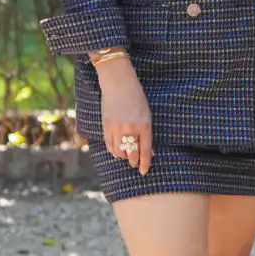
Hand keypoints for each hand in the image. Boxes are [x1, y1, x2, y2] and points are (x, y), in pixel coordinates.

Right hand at [97, 57, 153, 175]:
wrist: (118, 84)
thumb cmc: (136, 97)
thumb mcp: (147, 114)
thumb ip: (146, 132)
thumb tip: (148, 151)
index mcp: (144, 125)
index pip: (145, 150)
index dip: (145, 163)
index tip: (143, 171)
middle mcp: (130, 129)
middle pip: (132, 154)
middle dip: (134, 161)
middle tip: (135, 164)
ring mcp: (117, 129)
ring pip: (119, 152)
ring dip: (124, 156)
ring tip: (127, 156)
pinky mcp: (106, 127)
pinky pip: (109, 145)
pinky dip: (114, 151)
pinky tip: (117, 152)